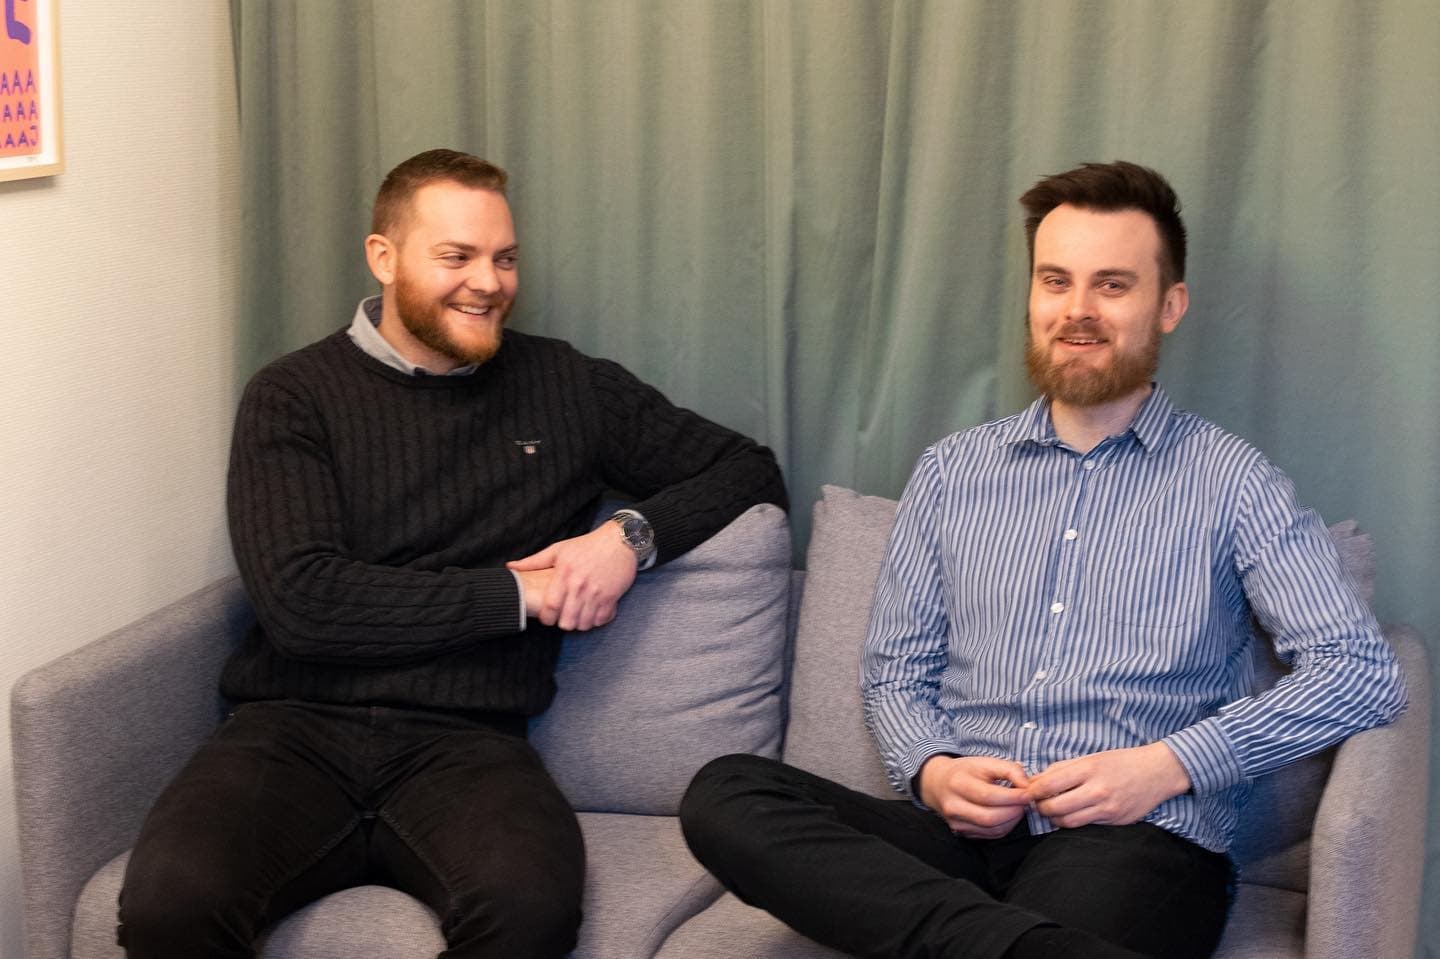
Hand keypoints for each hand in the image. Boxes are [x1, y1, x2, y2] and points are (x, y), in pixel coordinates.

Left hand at [507, 524, 637, 630]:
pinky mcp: (612, 597)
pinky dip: (596, 620)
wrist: (620, 541)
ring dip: (579, 624)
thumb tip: (510, 566)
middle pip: (567, 621)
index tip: (547, 618)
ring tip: (577, 617)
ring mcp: (597, 592)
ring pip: (584, 623)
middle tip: (563, 618)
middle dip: (563, 623)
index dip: (546, 618)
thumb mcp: (558, 549)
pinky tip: (593, 613)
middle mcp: (580, 585)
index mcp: (564, 574)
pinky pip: (601, 620)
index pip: (550, 606)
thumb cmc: (587, 545)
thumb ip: (534, 561)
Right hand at [917, 755, 1032, 838]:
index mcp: (958, 783)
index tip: (1028, 793)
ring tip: (1017, 808)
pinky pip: (989, 835)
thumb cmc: (965, 771)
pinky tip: (1008, 816)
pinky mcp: (961, 832)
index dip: (1012, 797)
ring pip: (991, 829)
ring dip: (1012, 821)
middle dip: (1014, 812)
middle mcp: (953, 806)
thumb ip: (1009, 769)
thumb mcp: (984, 762)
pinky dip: (1004, 827)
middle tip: (1025, 803)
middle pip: (990, 817)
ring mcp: (956, 822)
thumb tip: (1027, 785)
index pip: (988, 796)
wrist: (938, 783)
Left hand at [1026, 742, 1190, 828]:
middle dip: (1041, 809)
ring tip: (1054, 812)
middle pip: (1055, 808)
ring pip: (1068, 822)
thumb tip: (1035, 781)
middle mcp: (1097, 790)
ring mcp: (1107, 808)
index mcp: (1088, 769)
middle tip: (1038, 805)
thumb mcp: (1090, 757)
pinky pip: (1086, 826)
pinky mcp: (1115, 821)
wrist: (1157, 772)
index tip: (1028, 792)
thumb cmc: (1120, 762)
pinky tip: (1072, 815)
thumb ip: (1062, 769)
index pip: (1049, 784)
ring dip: (1055, 820)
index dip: (1033, 792)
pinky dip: (1074, 823)